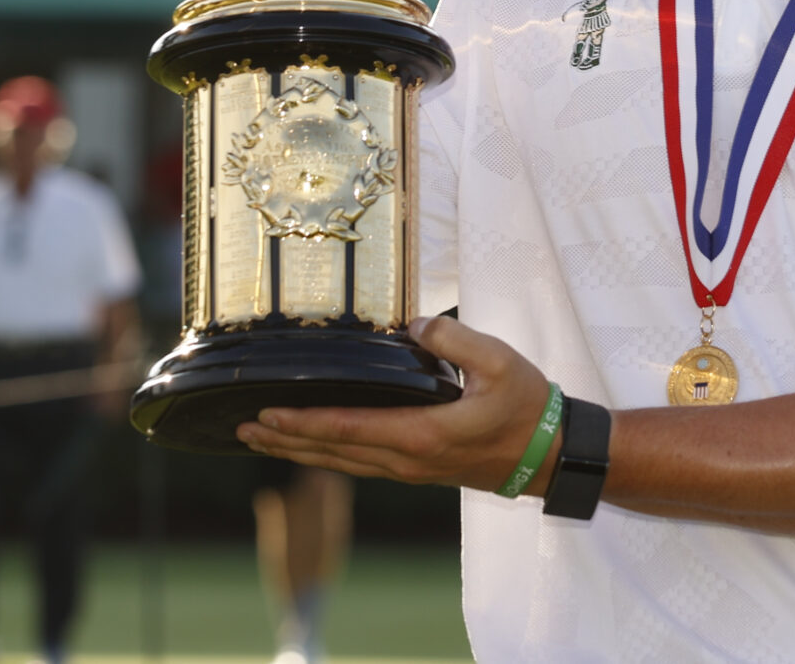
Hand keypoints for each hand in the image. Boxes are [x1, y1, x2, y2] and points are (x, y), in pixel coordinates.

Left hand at [235, 316, 553, 491]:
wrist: (550, 455)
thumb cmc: (527, 408)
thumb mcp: (499, 362)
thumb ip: (454, 339)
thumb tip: (413, 326)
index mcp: (423, 434)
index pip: (349, 428)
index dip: (305, 422)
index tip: (268, 414)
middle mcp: (408, 459)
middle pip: (334, 452)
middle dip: (286, 440)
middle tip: (244, 429)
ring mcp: (412, 469)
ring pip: (343, 463)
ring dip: (301, 450)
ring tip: (264, 439)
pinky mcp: (418, 469)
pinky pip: (360, 464)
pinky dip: (328, 454)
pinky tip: (315, 446)